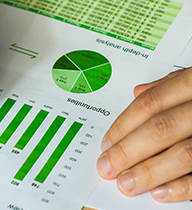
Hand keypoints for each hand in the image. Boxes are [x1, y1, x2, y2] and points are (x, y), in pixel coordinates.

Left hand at [97, 67, 191, 201]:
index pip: (150, 103)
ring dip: (150, 171)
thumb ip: (171, 85)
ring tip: (127, 184)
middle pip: (160, 128)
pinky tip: (161, 194)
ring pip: (184, 152)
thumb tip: (138, 92)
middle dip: (128, 150)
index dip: (123, 125)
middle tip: (107, 167)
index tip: (105, 144)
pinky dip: (185, 186)